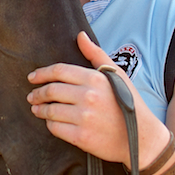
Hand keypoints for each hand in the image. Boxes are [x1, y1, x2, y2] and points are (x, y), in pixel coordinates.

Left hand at [27, 32, 167, 165]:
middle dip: (37, 93)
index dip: (42, 73)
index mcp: (95, 79)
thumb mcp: (117, 75)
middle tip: (32, 95)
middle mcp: (88, 97)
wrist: (142, 139)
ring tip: (37, 109)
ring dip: (39, 109)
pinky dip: (49, 124)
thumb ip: (96, 54)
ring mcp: (84, 118)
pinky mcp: (81, 137)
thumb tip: (80, 36)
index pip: (59, 71)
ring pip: (50, 110)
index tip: (32, 77)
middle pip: (51, 90)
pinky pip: (55, 128)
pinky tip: (50, 122)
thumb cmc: (129, 103)